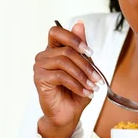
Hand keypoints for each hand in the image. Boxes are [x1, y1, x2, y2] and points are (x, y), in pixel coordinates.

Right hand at [33, 21, 101, 137]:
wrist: (68, 114)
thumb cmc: (75, 91)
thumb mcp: (83, 68)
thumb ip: (81, 48)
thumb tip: (79, 23)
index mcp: (54, 50)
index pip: (56, 32)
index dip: (73, 38)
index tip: (89, 52)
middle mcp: (44, 56)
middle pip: (66, 50)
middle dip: (86, 65)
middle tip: (97, 78)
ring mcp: (39, 67)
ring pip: (64, 62)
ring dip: (83, 75)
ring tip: (93, 86)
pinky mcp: (39, 79)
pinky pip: (60, 76)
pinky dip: (76, 84)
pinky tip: (85, 92)